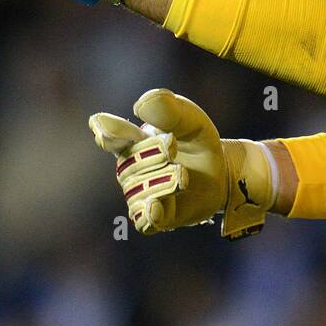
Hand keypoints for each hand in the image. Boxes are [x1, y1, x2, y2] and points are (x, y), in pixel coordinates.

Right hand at [89, 89, 272, 238]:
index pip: (111, 137)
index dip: (108, 134)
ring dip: (163, 182)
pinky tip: (156, 207)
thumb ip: (170, 109)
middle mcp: (130, 169)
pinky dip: (148, 215)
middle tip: (173, 148)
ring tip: (183, 175)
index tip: (104, 131)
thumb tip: (139, 105)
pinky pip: (144, 221)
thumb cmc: (197, 141)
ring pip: (139, 192)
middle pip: (130, 166)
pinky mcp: (156, 217)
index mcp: (133, 141)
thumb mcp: (191, 120)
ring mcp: (140, 194)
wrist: (220, 171)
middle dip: (154, 156)